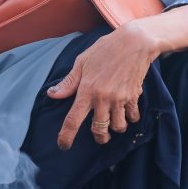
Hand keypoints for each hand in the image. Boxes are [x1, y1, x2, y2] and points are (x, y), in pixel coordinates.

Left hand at [47, 22, 157, 148]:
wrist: (134, 42)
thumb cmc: (105, 49)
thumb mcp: (82, 62)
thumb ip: (69, 82)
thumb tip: (53, 95)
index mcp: (87, 90)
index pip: (73, 120)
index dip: (66, 136)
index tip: (63, 146)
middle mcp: (103, 98)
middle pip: (99, 130)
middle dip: (99, 137)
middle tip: (99, 136)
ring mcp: (120, 99)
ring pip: (118, 127)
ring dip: (115, 129)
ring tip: (113, 124)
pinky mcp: (134, 96)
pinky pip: (133, 117)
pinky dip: (130, 119)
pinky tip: (127, 113)